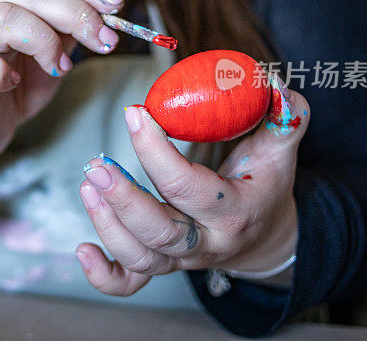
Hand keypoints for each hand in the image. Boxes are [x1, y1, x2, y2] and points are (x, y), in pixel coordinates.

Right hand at [0, 0, 124, 190]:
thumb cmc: (14, 88)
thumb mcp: (52, 56)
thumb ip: (69, 34)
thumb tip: (102, 17)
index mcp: (10, 1)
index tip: (115, 4)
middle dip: (77, 14)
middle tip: (105, 41)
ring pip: (3, 17)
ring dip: (44, 41)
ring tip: (61, 66)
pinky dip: (1, 72)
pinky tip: (15, 82)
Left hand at [76, 74, 308, 294]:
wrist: (266, 235)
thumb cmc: (265, 184)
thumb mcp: (281, 151)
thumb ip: (285, 117)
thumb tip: (275, 84)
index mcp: (235, 212)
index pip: (189, 187)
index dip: (155, 152)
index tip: (135, 114)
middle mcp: (207, 243)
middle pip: (161, 232)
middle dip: (123, 199)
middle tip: (96, 167)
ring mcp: (182, 260)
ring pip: (141, 257)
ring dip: (108, 226)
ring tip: (87, 185)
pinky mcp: (164, 267)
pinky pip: (131, 283)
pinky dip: (104, 275)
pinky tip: (82, 250)